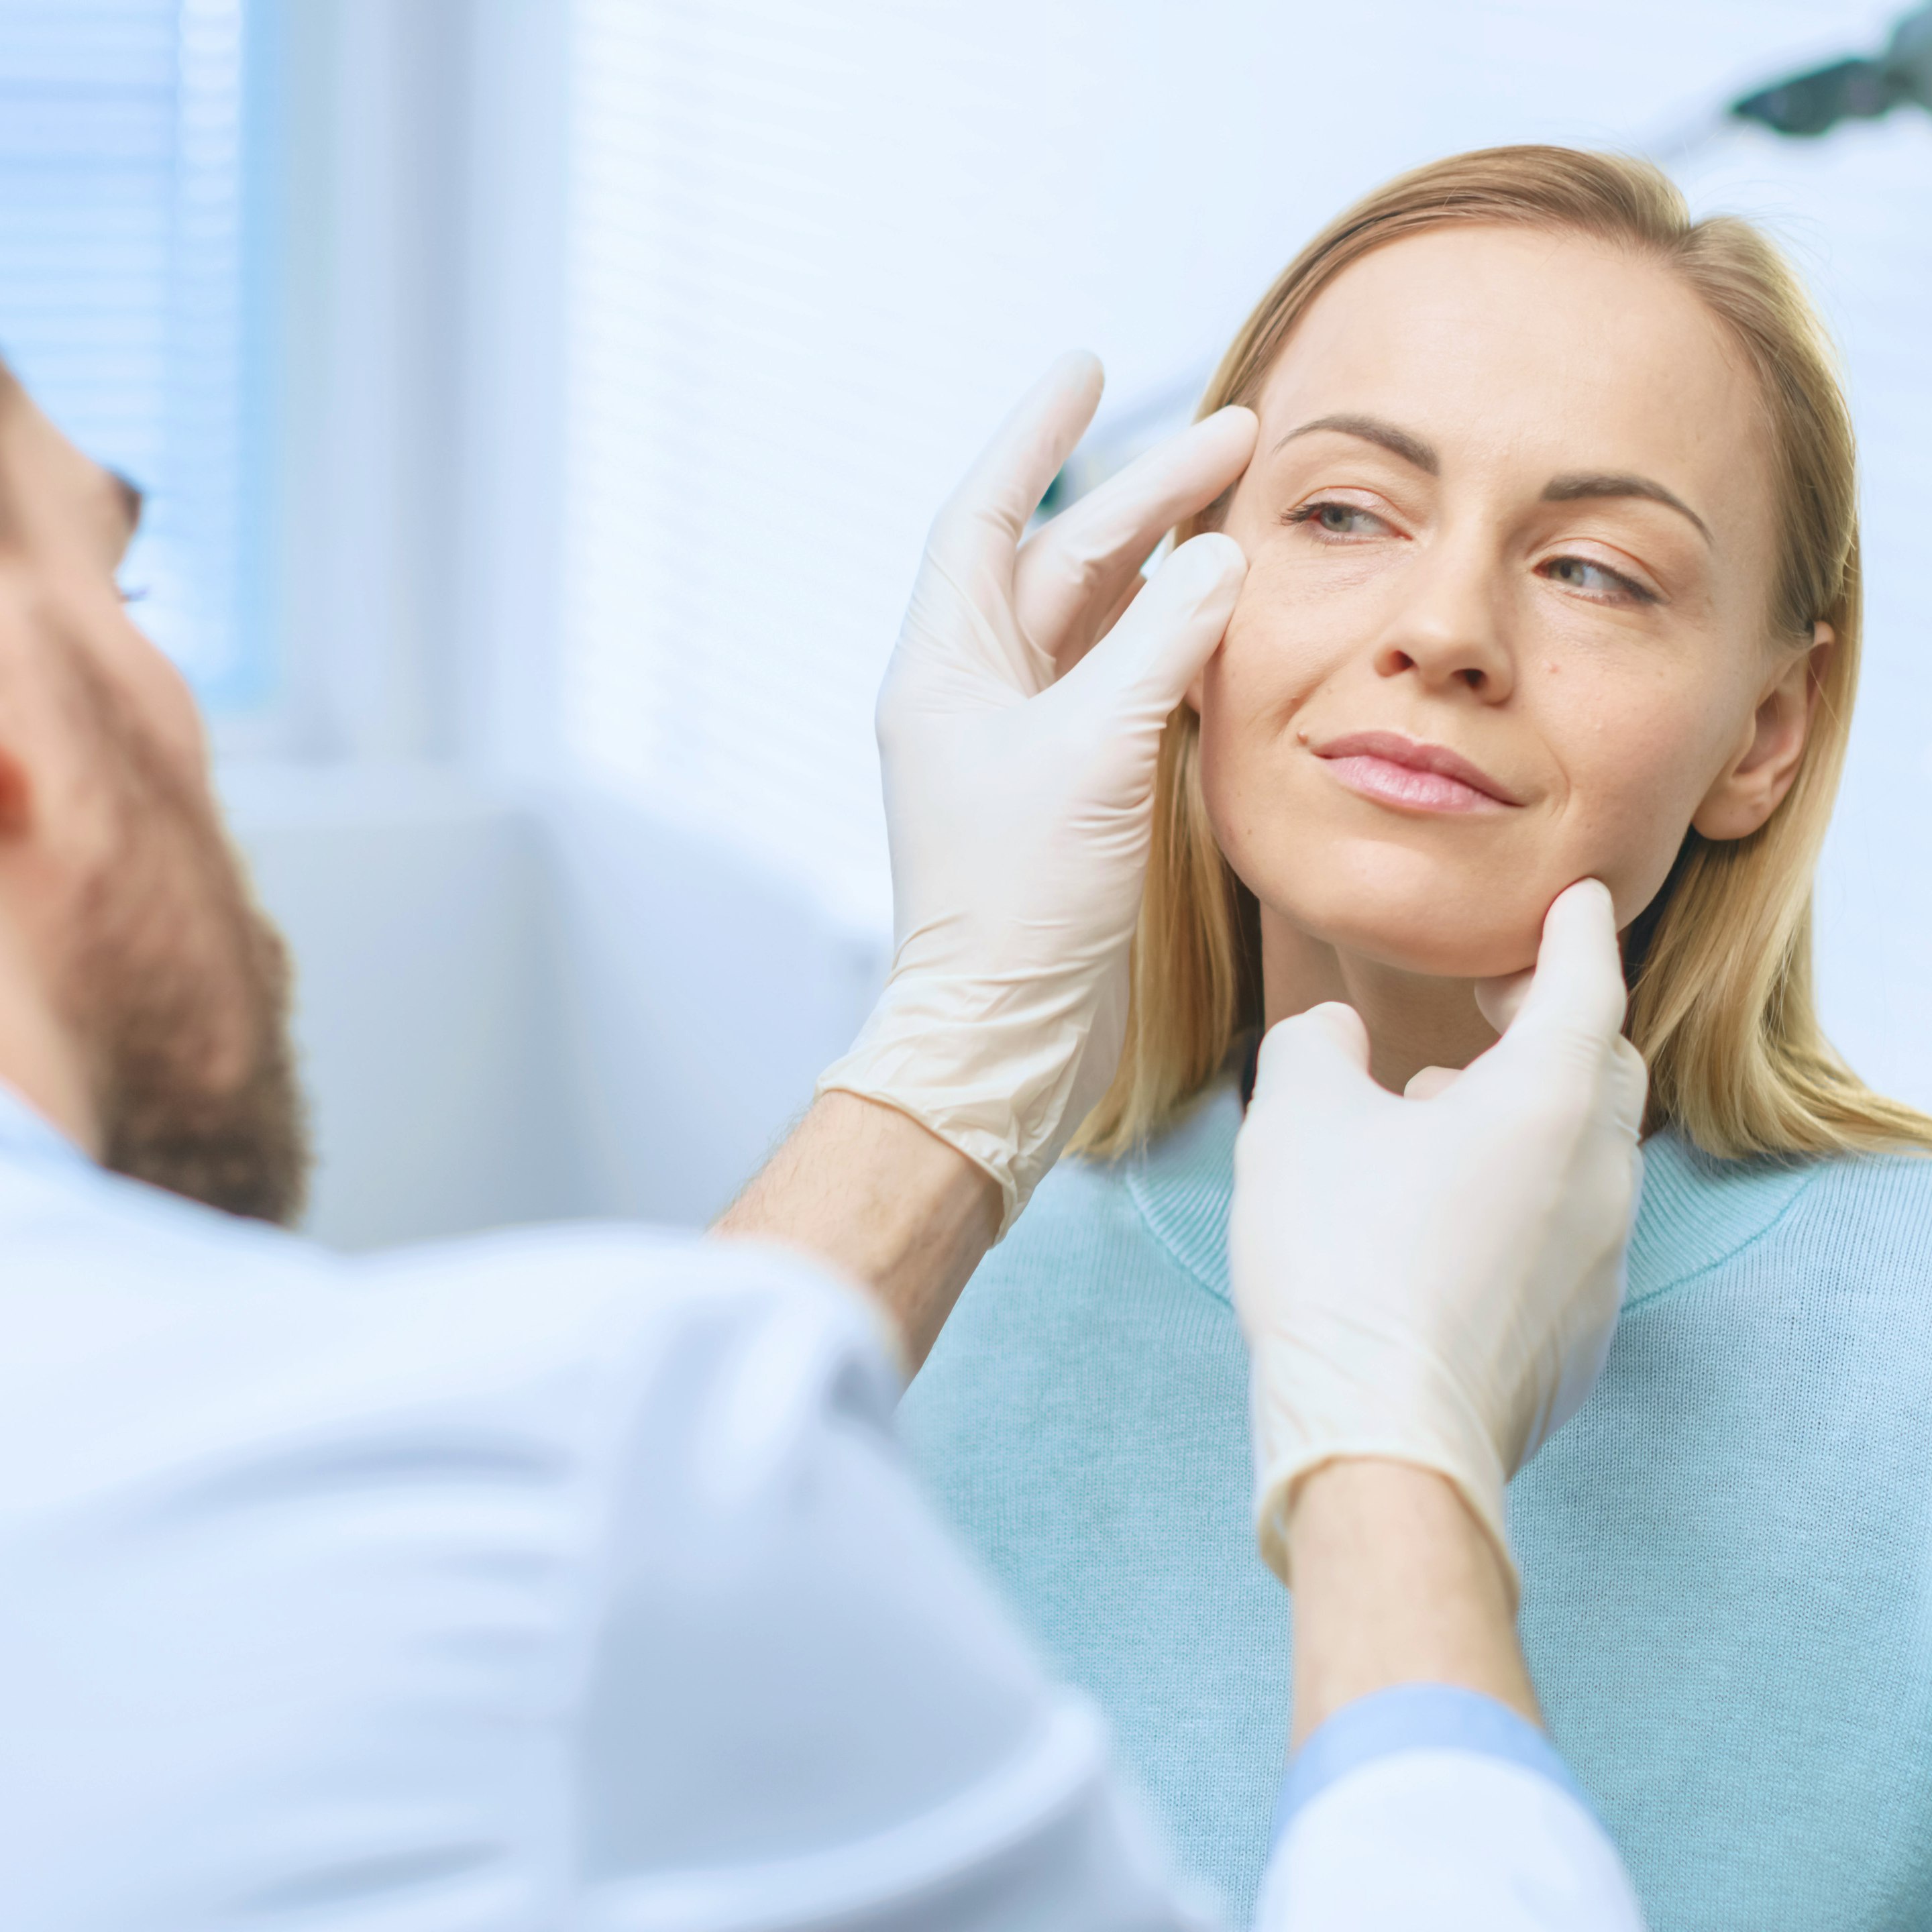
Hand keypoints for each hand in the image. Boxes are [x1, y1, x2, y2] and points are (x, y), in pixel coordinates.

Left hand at [817, 353, 1255, 1232]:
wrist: (1006, 1037)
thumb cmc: (1017, 907)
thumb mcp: (1093, 756)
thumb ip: (1156, 650)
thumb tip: (1217, 561)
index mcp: (945, 669)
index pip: (989, 518)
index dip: (1037, 438)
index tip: (1088, 369)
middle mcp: (978, 695)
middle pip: (1066, 564)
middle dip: (1146, 498)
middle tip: (1240, 438)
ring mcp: (1027, 745)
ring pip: (1103, 626)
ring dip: (1168, 569)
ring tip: (1248, 513)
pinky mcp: (1073, 794)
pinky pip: (1128, 690)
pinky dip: (1177, 650)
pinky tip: (1228, 620)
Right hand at [1232, 879, 1646, 1589]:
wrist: (1379, 1437)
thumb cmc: (1339, 1260)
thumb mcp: (1297, 1117)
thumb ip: (1316, 1044)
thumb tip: (1337, 1036)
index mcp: (1547, 1103)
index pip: (1585, 986)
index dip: (1576, 933)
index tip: (1579, 899)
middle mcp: (1596, 1178)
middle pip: (1604, 1070)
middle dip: (1558, 1024)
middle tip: (1494, 1005)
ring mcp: (1600, 1266)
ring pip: (1584, 1157)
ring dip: (1528, 1117)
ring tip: (1438, 1118)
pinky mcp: (1579, 1339)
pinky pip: (1567, 1237)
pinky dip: (1522, 1200)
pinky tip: (1443, 1224)